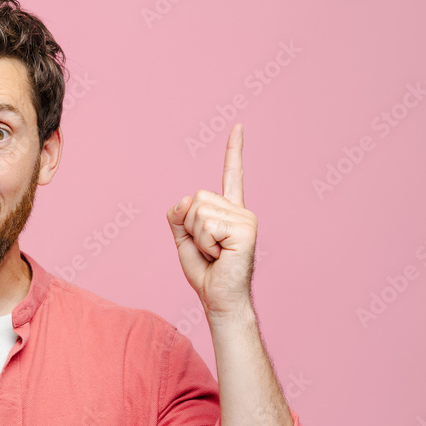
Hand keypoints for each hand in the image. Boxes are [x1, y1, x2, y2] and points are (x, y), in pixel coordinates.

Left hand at [166, 123, 256, 322]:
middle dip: (189, 226)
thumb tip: (185, 200)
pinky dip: (205, 243)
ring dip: (197, 237)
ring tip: (214, 253)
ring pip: (198, 211)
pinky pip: (207, 225)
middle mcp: (240, 210)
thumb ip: (179, 216)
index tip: (237, 126)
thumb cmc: (205, 272)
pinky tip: (221, 255)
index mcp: (228, 211)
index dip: (234, 151)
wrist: (219, 299)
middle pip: (195, 198)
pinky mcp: (246, 229)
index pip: (231, 175)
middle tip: (207, 248)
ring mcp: (246, 218)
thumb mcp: (183, 239)